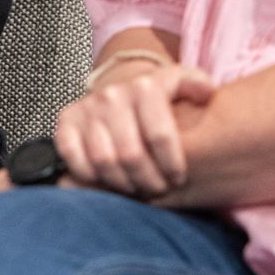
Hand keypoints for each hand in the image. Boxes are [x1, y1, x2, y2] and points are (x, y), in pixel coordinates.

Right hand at [54, 63, 215, 198]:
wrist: (119, 89)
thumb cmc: (156, 100)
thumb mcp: (180, 84)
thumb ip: (196, 86)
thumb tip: (209, 94)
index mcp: (145, 86)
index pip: (160, 135)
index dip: (171, 164)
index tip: (179, 178)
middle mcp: (113, 95)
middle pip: (131, 154)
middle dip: (149, 181)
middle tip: (159, 191)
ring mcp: (87, 107)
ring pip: (103, 160)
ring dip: (123, 184)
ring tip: (138, 189)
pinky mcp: (65, 121)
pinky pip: (73, 157)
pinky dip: (90, 177)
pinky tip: (108, 182)